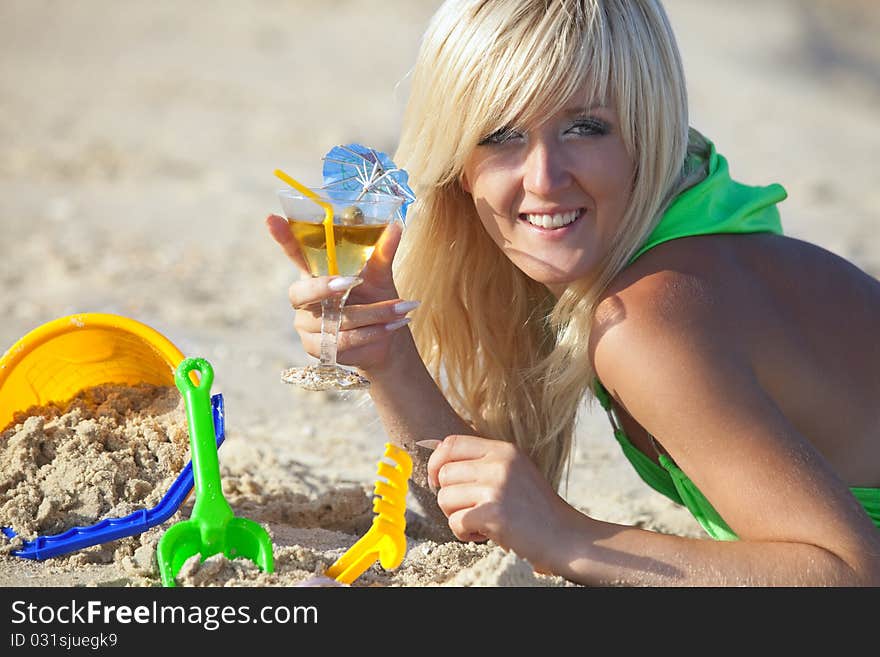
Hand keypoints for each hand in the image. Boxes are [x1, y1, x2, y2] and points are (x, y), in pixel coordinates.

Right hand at [266, 215, 418, 372]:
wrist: (385, 338)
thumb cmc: (375, 298)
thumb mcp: (380, 274)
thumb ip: (382, 251)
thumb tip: (396, 226)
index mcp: (314, 272)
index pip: (294, 252)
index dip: (282, 237)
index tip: (271, 218)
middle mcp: (304, 298)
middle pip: (303, 292)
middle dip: (327, 287)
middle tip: (353, 280)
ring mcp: (305, 324)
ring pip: (334, 319)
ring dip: (372, 313)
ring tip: (401, 309)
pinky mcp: (315, 347)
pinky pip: (341, 341)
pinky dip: (371, 333)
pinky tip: (391, 326)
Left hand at [425, 434, 574, 572]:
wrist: (565, 537)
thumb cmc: (535, 509)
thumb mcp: (514, 472)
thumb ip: (482, 462)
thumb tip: (436, 452)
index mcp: (504, 450)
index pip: (451, 443)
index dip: (436, 462)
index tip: (439, 480)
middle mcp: (500, 464)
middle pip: (444, 473)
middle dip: (449, 496)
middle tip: (469, 509)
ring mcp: (496, 488)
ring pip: (445, 498)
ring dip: (456, 515)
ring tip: (479, 522)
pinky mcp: (493, 514)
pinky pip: (455, 522)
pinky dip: (463, 533)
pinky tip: (483, 534)